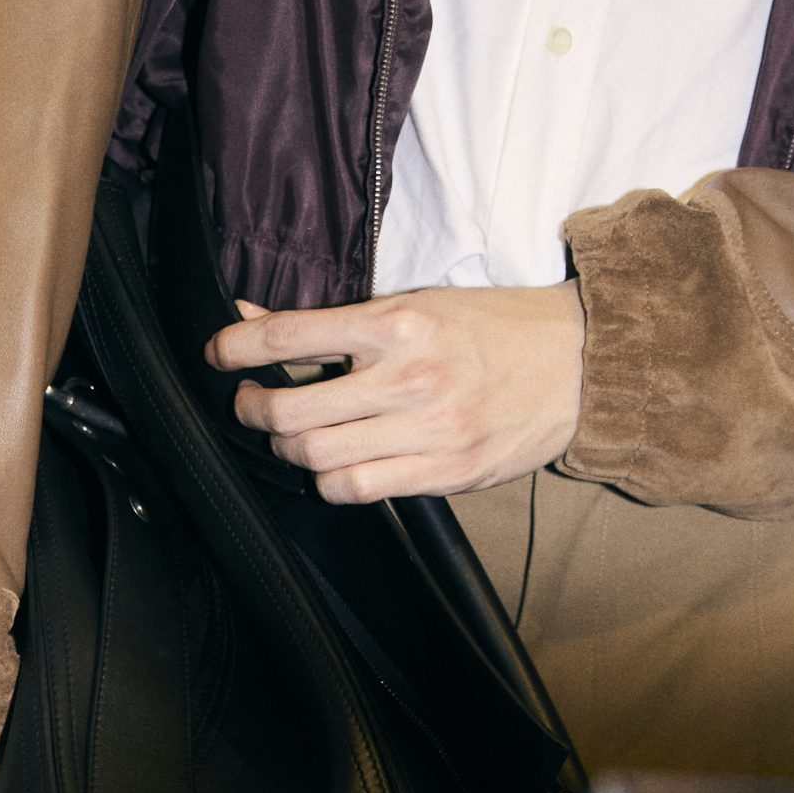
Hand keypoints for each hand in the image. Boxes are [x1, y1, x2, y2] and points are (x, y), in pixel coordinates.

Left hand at [207, 281, 585, 503]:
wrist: (574, 365)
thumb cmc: (493, 325)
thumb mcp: (416, 302)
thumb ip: (336, 321)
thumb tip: (255, 318)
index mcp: (398, 322)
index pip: (290, 337)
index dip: (236, 347)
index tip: (218, 353)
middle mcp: (408, 377)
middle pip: (289, 413)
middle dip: (251, 409)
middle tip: (248, 401)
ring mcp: (426, 431)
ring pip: (315, 459)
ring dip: (287, 450)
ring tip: (291, 434)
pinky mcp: (443, 472)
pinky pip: (357, 490)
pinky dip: (330, 481)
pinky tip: (335, 462)